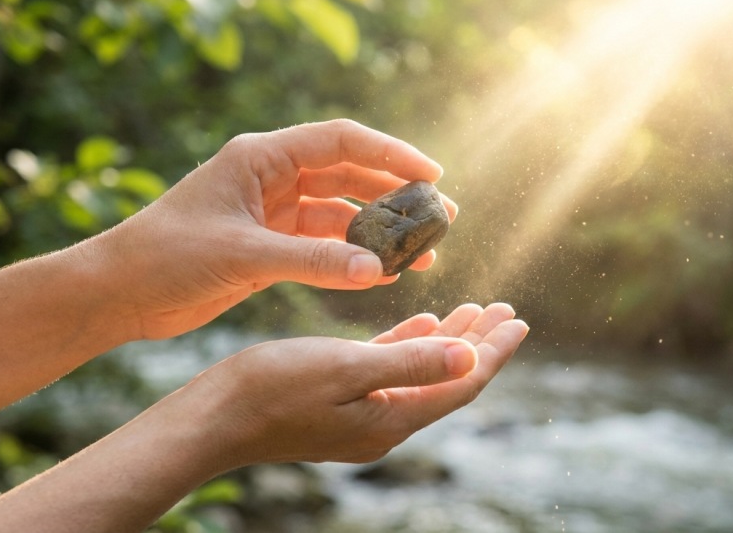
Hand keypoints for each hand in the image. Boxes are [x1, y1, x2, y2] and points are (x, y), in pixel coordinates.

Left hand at [85, 120, 457, 339]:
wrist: (118, 293)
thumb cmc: (165, 257)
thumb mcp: (243, 255)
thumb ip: (312, 262)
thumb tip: (375, 268)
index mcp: (261, 158)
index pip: (340, 141)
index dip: (390, 153)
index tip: (431, 175)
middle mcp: (272, 179)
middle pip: (349, 175)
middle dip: (396, 195)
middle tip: (441, 217)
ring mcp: (273, 214)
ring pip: (341, 215)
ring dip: (379, 233)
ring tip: (423, 254)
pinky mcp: (270, 248)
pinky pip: (323, 248)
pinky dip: (352, 260)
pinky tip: (382, 274)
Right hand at [182, 303, 525, 467]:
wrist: (212, 419)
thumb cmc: (272, 389)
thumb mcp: (346, 369)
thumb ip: (410, 362)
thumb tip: (471, 358)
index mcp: (392, 419)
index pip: (461, 383)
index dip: (493, 351)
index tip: (520, 320)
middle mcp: (383, 424)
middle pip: (447, 378)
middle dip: (479, 342)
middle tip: (506, 309)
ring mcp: (361, 416)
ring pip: (420, 372)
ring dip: (447, 341)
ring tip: (474, 310)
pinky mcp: (339, 404)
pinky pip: (389, 372)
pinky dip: (409, 346)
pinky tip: (422, 322)